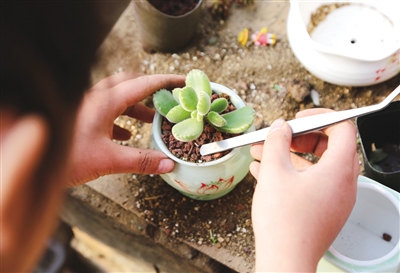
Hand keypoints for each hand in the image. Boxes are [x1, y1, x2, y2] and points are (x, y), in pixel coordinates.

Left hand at [65, 72, 184, 186]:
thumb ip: (141, 161)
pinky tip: (127, 135)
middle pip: (129, 83)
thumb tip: (169, 165)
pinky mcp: (80, 118)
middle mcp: (96, 98)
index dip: (167, 81)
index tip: (184, 81)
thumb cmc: (66, 157)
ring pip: (117, 98)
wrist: (35, 162)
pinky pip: (106, 111)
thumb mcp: (108, 160)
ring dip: (136, 107)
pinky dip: (121, 119)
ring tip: (152, 120)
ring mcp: (87, 107)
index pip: (144, 84)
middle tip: (166, 98)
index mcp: (106, 101)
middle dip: (150, 90)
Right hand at [249, 108, 358, 271]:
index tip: (297, 119)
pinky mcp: (323, 211)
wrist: (284, 261)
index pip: (343, 128)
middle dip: (300, 137)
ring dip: (289, 155)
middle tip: (280, 136)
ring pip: (315, 166)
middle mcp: (343, 184)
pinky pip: (311, 183)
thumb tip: (279, 127)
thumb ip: (276, 142)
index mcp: (339, 170)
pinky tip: (262, 172)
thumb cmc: (283, 220)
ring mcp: (335, 199)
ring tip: (260, 152)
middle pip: (330, 146)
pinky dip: (291, 174)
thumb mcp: (274, 171)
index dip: (320, 117)